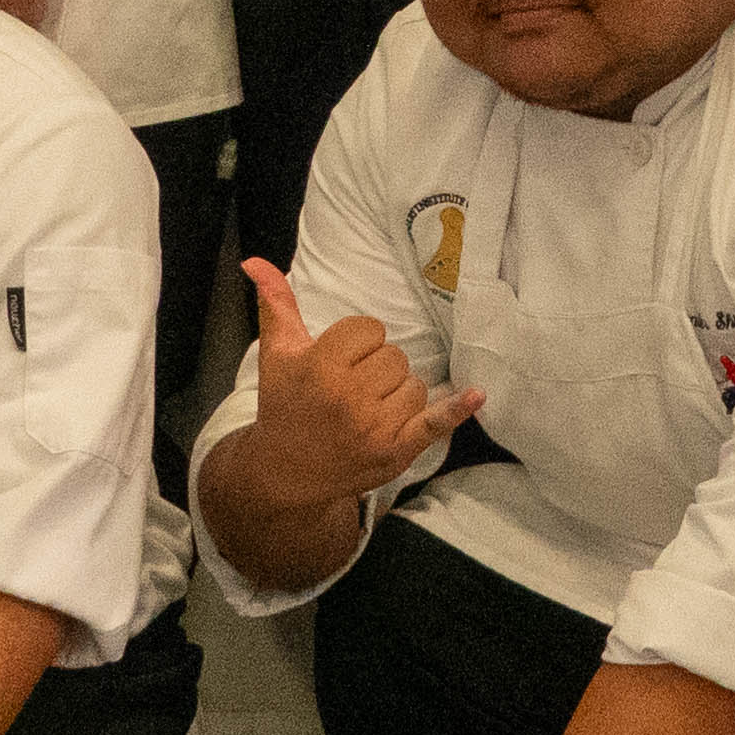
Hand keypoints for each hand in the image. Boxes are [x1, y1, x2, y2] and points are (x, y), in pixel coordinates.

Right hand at [234, 257, 478, 503]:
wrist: (286, 473)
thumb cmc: (284, 406)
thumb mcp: (277, 354)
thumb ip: (276, 304)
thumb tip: (256, 261)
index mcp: (321, 368)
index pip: (369, 330)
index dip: (357, 343)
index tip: (338, 363)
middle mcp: (350, 398)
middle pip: (394, 356)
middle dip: (376, 368)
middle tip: (349, 389)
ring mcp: (376, 428)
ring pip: (414, 384)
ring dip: (397, 393)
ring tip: (366, 409)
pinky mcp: (396, 452)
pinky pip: (434, 423)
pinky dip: (457, 410)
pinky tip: (477, 394)